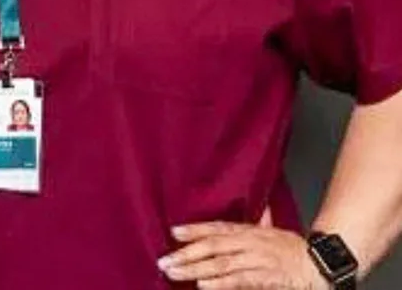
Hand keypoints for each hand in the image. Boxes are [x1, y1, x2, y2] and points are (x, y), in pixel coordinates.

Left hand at [158, 219, 325, 288]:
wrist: (322, 263)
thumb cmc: (296, 248)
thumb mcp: (274, 230)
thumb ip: (262, 220)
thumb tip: (261, 206)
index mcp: (249, 231)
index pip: (216, 228)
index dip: (194, 230)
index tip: (173, 232)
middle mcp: (249, 242)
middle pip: (212, 246)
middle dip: (186, 253)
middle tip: (164, 260)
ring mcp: (256, 260)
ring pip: (220, 264)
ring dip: (194, 269)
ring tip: (175, 273)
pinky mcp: (266, 277)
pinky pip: (239, 280)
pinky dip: (220, 283)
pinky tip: (203, 286)